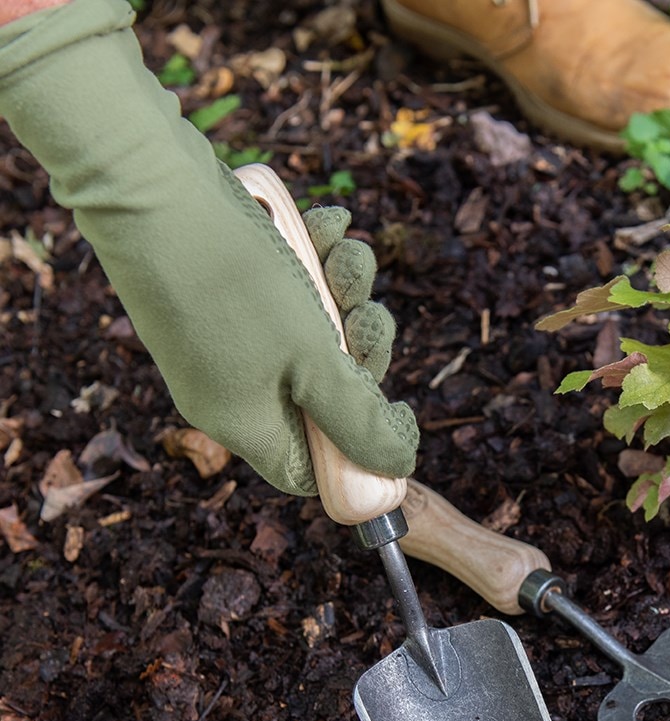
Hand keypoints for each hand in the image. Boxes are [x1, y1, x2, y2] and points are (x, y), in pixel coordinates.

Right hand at [0, 0, 417, 494]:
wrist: (145, 178)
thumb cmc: (232, 280)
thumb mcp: (312, 359)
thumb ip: (357, 419)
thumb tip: (398, 465)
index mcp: (243, 422)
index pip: (311, 467)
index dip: (360, 447)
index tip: (398, 406)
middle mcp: (230, 386)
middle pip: (323, 393)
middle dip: (361, 346)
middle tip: (368, 312)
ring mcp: (225, 334)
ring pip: (315, 328)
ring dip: (347, 288)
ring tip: (343, 252)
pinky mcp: (225, 285)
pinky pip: (290, 286)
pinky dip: (316, 256)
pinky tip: (326, 225)